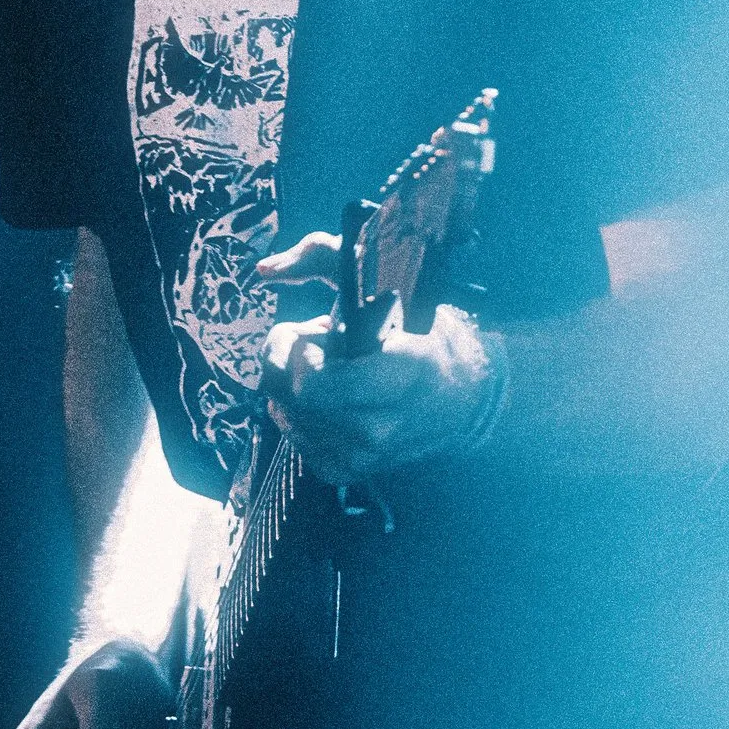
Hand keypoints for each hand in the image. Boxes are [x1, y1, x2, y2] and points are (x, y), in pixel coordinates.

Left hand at [255, 229, 501, 477]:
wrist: (464, 396)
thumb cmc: (424, 329)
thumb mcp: (387, 275)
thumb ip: (322, 256)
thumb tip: (264, 269)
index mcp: (397, 377)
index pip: (313, 386)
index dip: (298, 352)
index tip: (314, 329)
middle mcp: (379, 427)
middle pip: (290, 398)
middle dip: (289, 359)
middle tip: (318, 340)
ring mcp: (364, 457)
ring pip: (287, 417)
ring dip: (294, 384)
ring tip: (330, 366)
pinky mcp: (350, 472)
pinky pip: (297, 442)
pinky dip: (299, 412)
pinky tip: (325, 395)